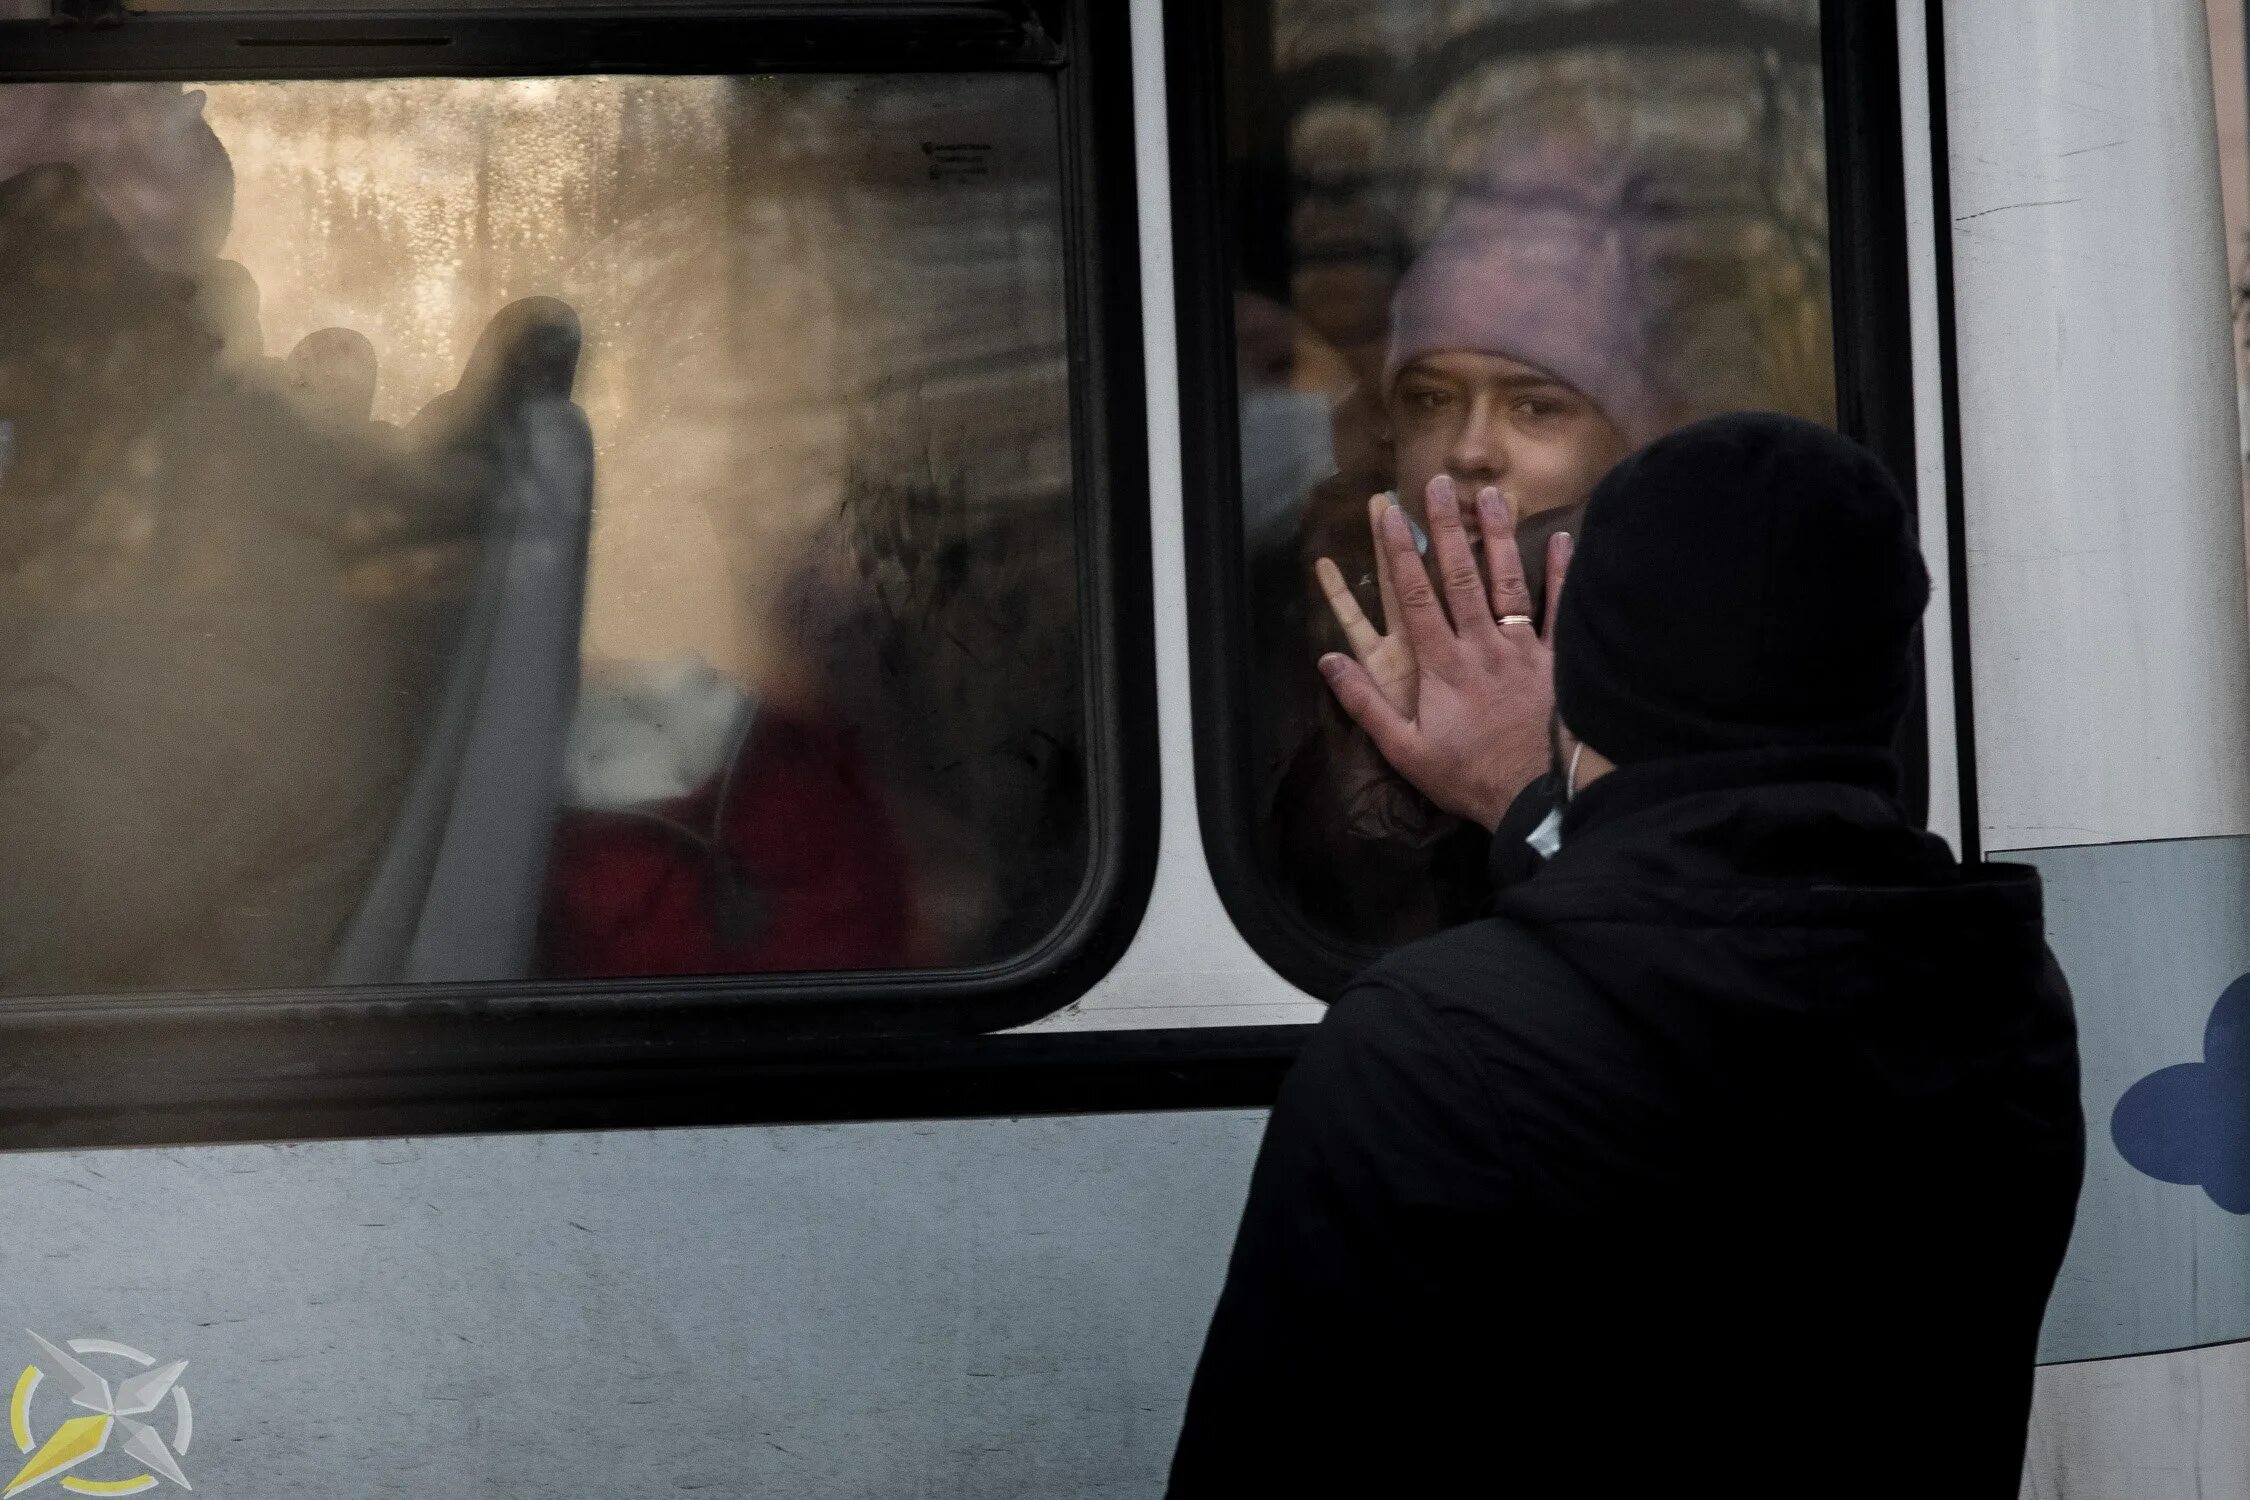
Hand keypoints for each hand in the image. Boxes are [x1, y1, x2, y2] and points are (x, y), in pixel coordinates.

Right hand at [1318, 476, 1572, 829]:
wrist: (1540, 797)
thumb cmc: (1469, 777)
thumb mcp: (1405, 750)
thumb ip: (1365, 704)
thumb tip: (1328, 660)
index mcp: (1442, 665)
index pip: (1415, 596)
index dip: (1400, 552)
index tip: (1390, 512)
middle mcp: (1482, 645)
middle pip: (1461, 576)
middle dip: (1448, 527)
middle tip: (1440, 483)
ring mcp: (1524, 650)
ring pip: (1509, 583)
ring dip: (1499, 536)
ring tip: (1493, 495)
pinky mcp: (1558, 662)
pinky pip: (1559, 611)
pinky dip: (1562, 573)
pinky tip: (1563, 537)